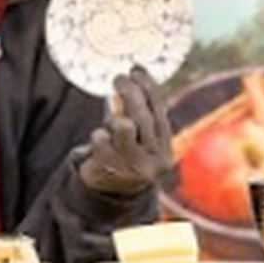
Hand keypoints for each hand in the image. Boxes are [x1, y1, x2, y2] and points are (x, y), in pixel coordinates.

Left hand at [77, 65, 173, 203]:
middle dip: (131, 93)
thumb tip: (129, 83)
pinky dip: (98, 135)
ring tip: (111, 120)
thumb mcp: (140, 138)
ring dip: (114, 117)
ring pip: (123, 127)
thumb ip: (138, 114)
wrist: (113, 193)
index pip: (159, 112)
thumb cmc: (128, 154)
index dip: (148, 87)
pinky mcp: (109, 169)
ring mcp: (131, 166)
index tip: (137, 69)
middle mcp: (153, 159)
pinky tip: (101, 141)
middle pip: (143, 117)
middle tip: (119, 78)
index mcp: (165, 149)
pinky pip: (101, 139)